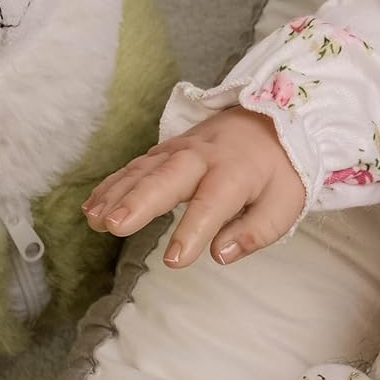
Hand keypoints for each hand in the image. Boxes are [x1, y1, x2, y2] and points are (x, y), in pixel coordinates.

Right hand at [82, 107, 305, 268]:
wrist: (274, 120)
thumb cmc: (279, 171)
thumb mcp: (286, 204)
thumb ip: (256, 231)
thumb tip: (221, 255)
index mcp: (237, 172)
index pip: (213, 203)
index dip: (193, 231)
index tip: (175, 260)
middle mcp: (205, 157)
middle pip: (168, 176)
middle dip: (139, 200)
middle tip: (114, 225)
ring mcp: (181, 149)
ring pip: (145, 169)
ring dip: (118, 193)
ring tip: (96, 220)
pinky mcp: (166, 150)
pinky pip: (136, 165)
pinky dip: (113, 183)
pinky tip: (93, 205)